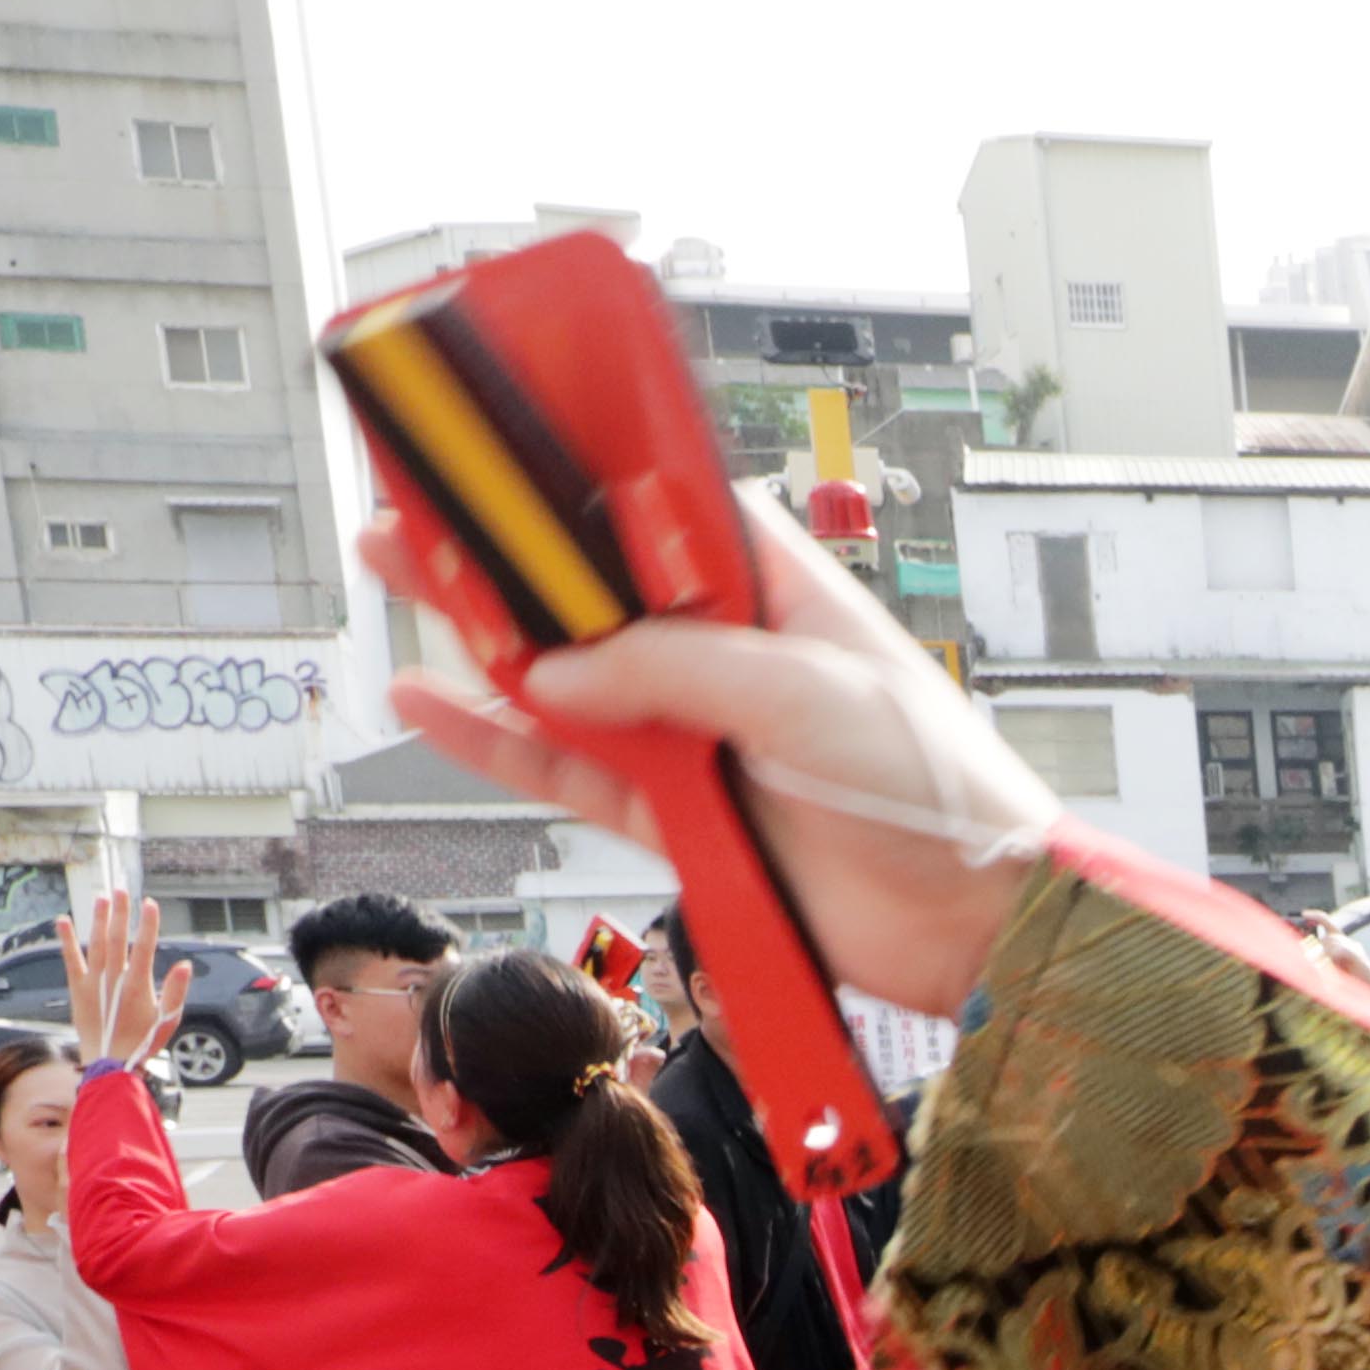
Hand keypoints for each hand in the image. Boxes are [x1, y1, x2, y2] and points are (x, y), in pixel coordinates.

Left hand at [68, 891, 189, 1070]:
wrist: (109, 1062)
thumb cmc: (142, 1043)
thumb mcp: (169, 1021)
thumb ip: (177, 991)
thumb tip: (186, 965)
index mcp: (137, 986)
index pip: (145, 946)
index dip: (148, 923)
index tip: (150, 904)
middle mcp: (113, 979)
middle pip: (117, 937)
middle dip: (120, 912)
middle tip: (122, 890)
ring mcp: (92, 982)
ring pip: (96, 943)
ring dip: (98, 919)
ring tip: (101, 898)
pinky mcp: (77, 987)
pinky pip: (70, 958)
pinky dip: (66, 939)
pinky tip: (63, 920)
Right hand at [378, 488, 1055, 1016]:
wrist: (970, 922)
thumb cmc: (935, 787)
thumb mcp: (802, 691)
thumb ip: (671, 668)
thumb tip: (558, 669)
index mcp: (780, 595)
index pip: (669, 513)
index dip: (591, 480)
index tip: (511, 446)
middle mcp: (732, 658)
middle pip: (597, 591)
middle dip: (509, 553)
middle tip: (420, 509)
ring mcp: (702, 736)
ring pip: (569, 676)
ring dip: (483, 632)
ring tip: (399, 571)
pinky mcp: (681, 815)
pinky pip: (572, 769)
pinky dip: (501, 741)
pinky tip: (436, 703)